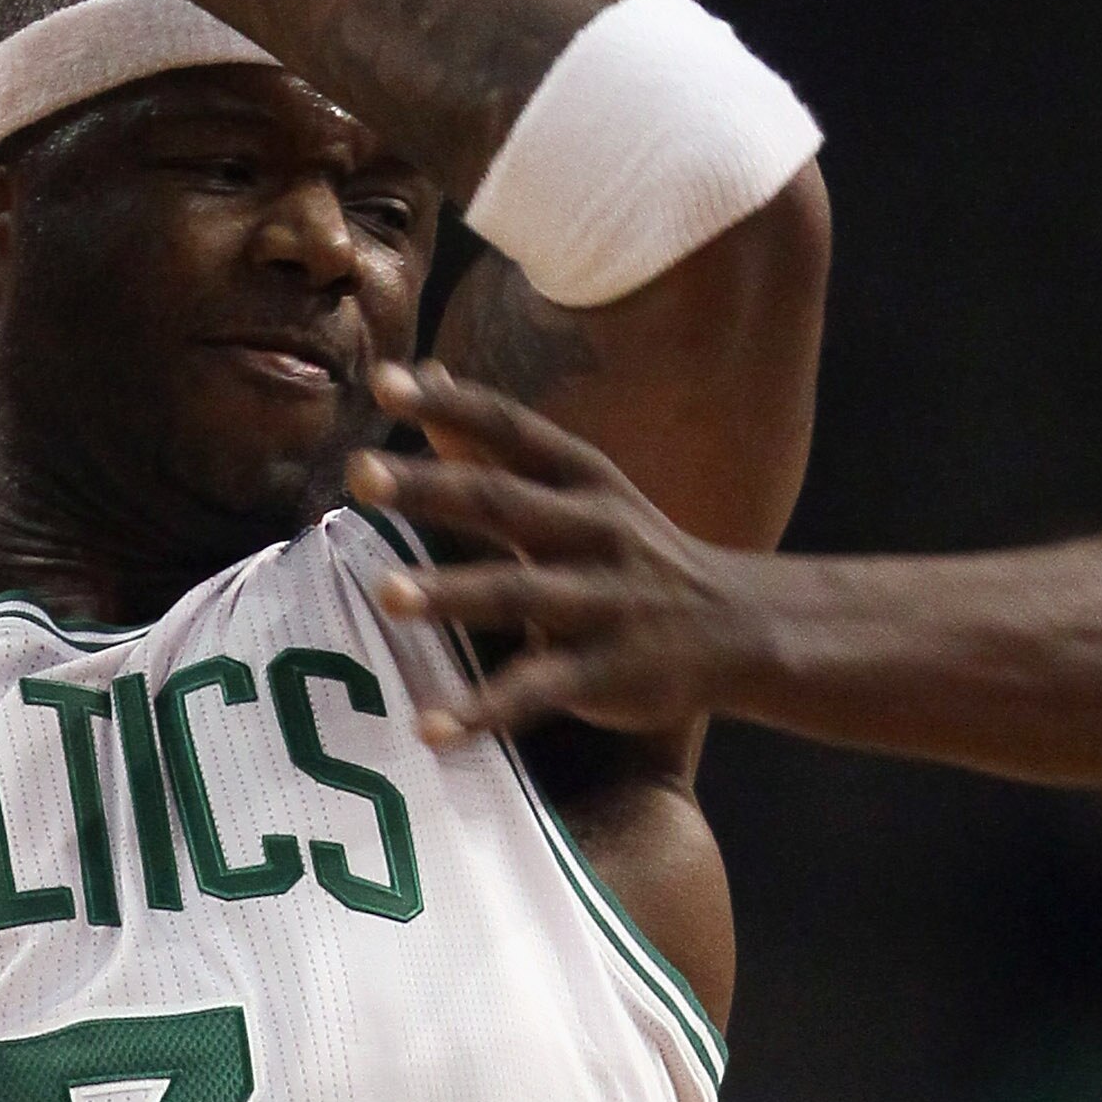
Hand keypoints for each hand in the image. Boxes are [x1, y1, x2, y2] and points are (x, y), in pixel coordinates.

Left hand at [345, 365, 791, 745]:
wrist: (740, 627)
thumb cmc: (632, 550)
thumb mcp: (581, 485)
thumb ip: (495, 442)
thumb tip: (424, 373)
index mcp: (582, 479)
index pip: (509, 429)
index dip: (449, 405)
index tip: (383, 382)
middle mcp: (591, 530)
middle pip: (502, 501)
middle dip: (432, 487)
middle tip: (360, 474)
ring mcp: (600, 602)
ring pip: (517, 593)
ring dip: (451, 592)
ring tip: (386, 594)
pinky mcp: (604, 671)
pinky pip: (534, 692)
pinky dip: (481, 710)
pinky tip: (429, 728)